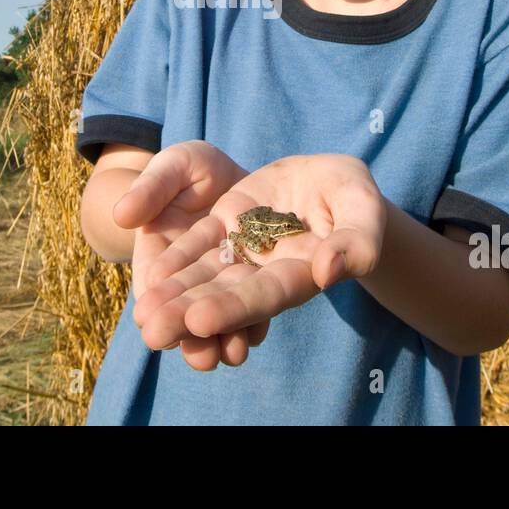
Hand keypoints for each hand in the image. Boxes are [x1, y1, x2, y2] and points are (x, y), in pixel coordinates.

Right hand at [110, 140, 267, 358]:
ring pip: (222, 317)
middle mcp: (191, 278)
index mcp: (160, 257)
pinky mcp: (255, 278)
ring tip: (232, 353)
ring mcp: (224, 281)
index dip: (155, 305)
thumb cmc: (188, 168)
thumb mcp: (171, 168)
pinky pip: (253, 304)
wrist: (231, 173)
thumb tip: (122, 215)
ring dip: (226, 338)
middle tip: (201, 358)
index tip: (153, 323)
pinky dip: (254, 322)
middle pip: (189, 312)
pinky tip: (257, 334)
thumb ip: (150, 189)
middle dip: (193, 337)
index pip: (154, 287)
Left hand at [134, 153, 387, 369]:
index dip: (234, 309)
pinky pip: (201, 244)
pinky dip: (178, 260)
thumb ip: (358, 242)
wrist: (333, 175)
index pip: (266, 295)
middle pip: (227, 295)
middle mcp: (268, 270)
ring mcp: (245, 248)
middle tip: (153, 333)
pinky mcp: (229, 223)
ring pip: (207, 275)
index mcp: (304, 273)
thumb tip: (328, 272)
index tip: (199, 321)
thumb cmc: (356, 194)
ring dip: (175, 295)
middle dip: (190, 314)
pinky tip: (152, 278)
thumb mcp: (364, 208)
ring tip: (143, 316)